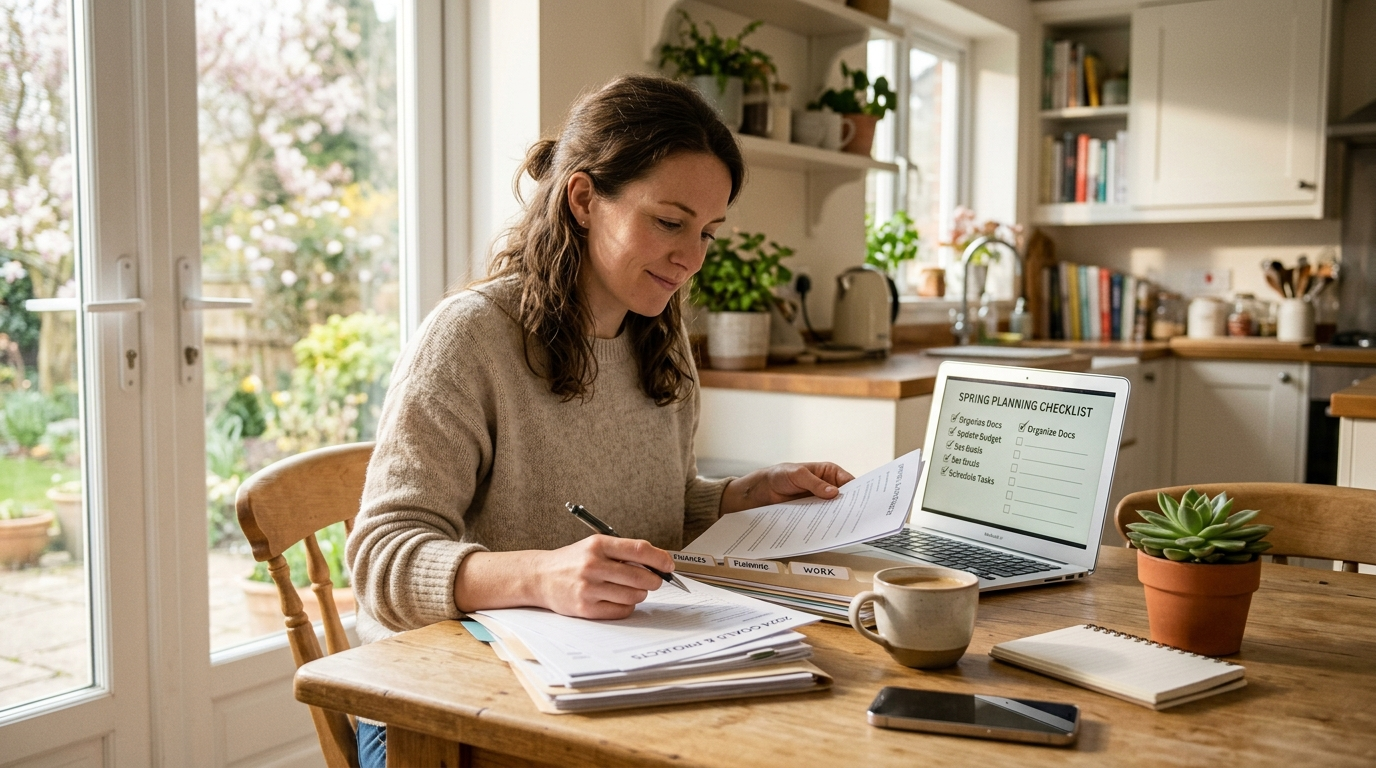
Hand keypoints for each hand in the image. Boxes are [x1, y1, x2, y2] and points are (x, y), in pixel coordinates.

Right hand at [533, 535, 673, 619]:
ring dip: (640, 594)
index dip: (660, 559)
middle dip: (654, 580)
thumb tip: (658, 564)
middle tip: (654, 581)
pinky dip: (627, 606)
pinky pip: (622, 610)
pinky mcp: (586, 608)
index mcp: (598, 545)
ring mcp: (589, 588)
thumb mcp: (595, 546)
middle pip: (641, 576)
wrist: (540, 577)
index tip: (669, 565)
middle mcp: (593, 565)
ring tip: (632, 589)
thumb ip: (623, 552)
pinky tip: (619, 599)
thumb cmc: (573, 561)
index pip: (639, 550)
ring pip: (634, 596)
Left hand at [719, 462, 855, 514]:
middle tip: (857, 517)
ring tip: (845, 526)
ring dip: (838, 517)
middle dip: (850, 506)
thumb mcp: (797, 475)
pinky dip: (826, 524)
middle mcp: (827, 486)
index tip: (864, 501)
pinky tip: (829, 530)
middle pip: (844, 498)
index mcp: (828, 472)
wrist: (762, 491)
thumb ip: (815, 483)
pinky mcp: (813, 513)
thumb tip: (833, 493)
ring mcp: (820, 501)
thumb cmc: (779, 475)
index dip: (858, 491)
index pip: (849, 481)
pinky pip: (822, 519)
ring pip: (834, 510)